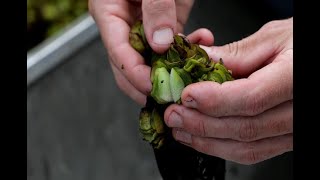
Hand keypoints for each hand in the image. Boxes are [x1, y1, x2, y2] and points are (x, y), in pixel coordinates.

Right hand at [88, 0, 193, 104]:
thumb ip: (156, 8)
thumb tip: (160, 43)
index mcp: (109, 12)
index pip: (117, 52)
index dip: (134, 74)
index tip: (152, 88)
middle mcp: (125, 25)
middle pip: (130, 66)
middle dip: (147, 85)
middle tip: (167, 97)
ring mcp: (146, 29)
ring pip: (153, 62)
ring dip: (172, 70)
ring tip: (188, 78)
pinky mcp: (166, 27)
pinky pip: (174, 48)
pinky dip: (189, 51)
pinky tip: (201, 47)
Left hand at [164, 18, 292, 164]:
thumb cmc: (304, 43)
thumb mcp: (274, 37)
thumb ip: (235, 54)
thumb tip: (198, 61)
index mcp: (296, 79)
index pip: (251, 98)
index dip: (214, 101)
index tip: (186, 95)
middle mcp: (298, 111)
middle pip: (245, 128)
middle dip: (201, 124)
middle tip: (173, 114)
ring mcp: (294, 130)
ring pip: (247, 147)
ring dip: (207, 141)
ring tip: (180, 129)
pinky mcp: (285, 137)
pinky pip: (254, 151)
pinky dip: (223, 148)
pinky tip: (202, 138)